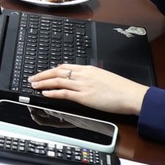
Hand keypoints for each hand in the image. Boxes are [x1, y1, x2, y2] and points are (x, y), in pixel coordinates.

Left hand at [27, 63, 148, 115]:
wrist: (132, 95)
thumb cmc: (122, 88)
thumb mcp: (104, 76)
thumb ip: (91, 76)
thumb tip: (81, 77)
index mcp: (89, 69)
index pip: (66, 67)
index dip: (52, 70)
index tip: (44, 73)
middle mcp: (84, 75)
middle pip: (58, 72)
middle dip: (42, 75)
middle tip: (32, 78)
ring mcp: (83, 86)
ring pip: (58, 82)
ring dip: (43, 83)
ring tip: (34, 85)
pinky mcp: (85, 97)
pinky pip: (64, 93)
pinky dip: (53, 93)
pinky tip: (45, 93)